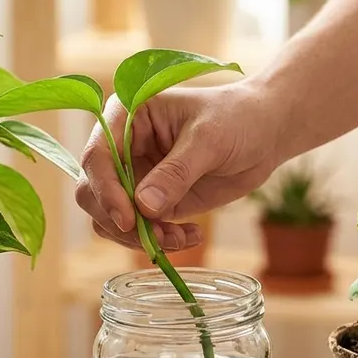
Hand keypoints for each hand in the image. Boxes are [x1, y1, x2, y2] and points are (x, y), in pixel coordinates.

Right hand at [75, 82, 282, 250]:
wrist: (264, 133)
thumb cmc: (236, 118)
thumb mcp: (208, 139)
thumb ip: (176, 172)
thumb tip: (143, 207)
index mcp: (126, 115)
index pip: (96, 156)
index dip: (106, 190)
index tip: (128, 219)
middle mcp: (122, 147)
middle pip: (93, 192)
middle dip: (119, 220)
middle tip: (156, 237)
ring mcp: (135, 177)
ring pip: (112, 218)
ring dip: (139, 237)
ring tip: (179, 238)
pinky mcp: (153, 201)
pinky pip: (140, 230)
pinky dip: (160, 241)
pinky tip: (190, 235)